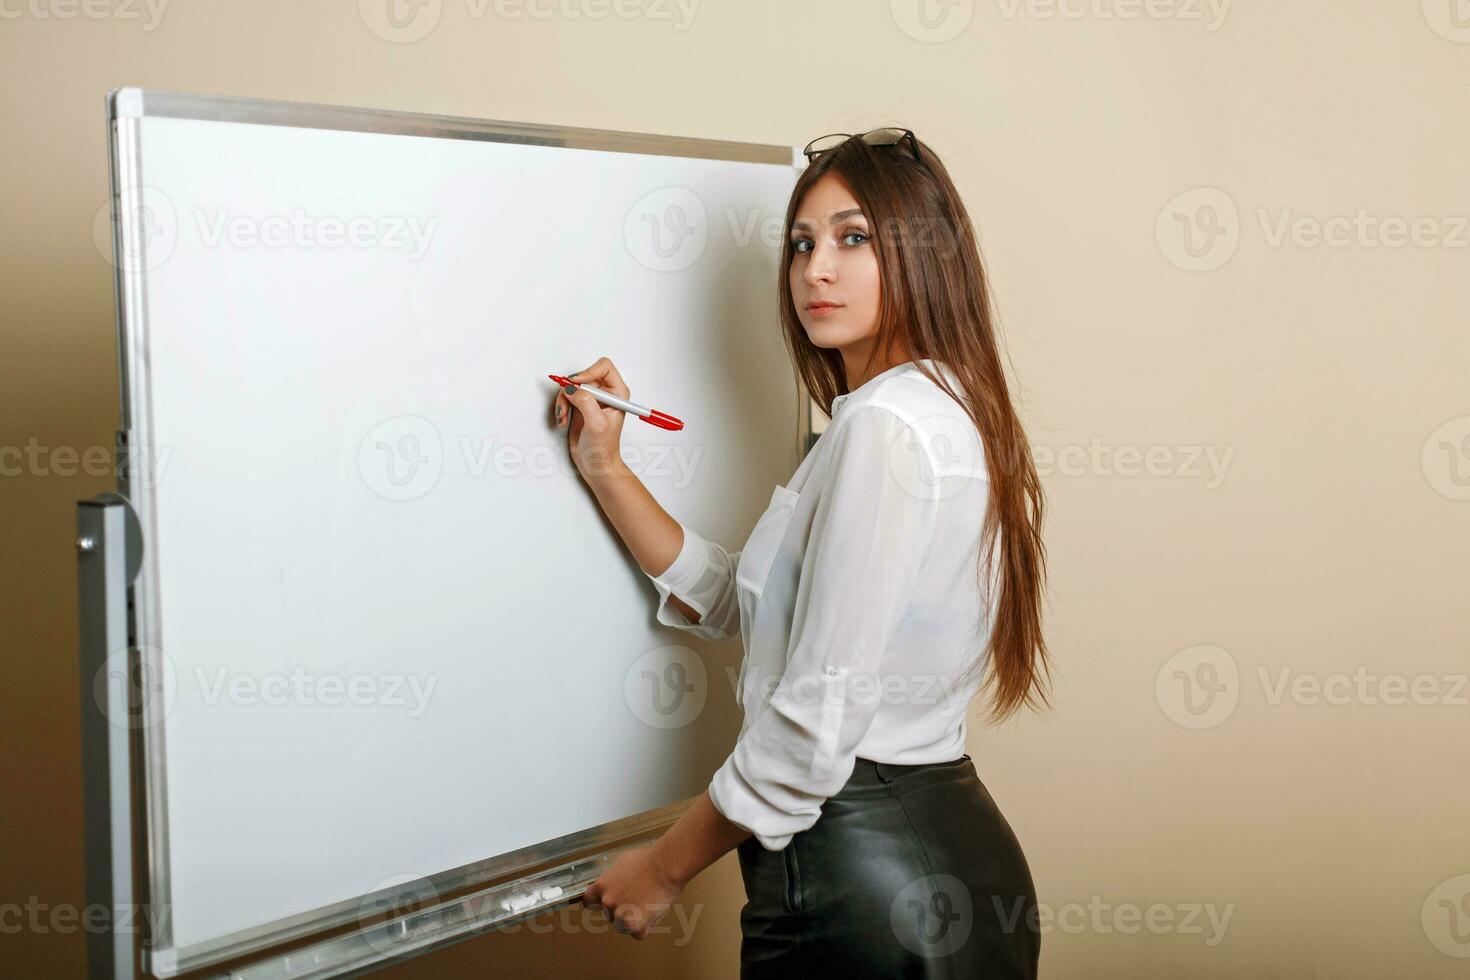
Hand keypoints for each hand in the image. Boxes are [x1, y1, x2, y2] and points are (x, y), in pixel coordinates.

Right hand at [554, 355, 628, 481]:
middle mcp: (605, 393)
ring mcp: (591, 399)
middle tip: (568, 402)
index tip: (576, 383)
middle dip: (572, 390)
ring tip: (565, 417)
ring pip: (571, 386)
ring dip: (564, 401)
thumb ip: (586, 403)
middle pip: (583, 375)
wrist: (596, 464)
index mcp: (617, 393)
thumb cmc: (604, 448)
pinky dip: (561, 407)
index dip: (588, 371)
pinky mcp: (579, 406)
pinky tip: (564, 420)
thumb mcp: (597, 424)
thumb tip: (572, 388)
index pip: (604, 367)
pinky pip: (565, 397)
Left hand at [580, 844, 684, 940]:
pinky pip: (638, 933)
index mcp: (603, 885)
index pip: (589, 901)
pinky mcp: (633, 925)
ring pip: (623, 926)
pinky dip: (646, 926)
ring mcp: (620, 914)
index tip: (602, 904)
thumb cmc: (650, 861)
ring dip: (633, 920)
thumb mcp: (624, 862)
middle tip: (637, 899)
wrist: (666, 866)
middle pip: (610, 914)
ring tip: (647, 904)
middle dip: (622, 910)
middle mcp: (608, 901)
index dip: (597, 903)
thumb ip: (614, 876)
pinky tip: (652, 912)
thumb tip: (615, 880)